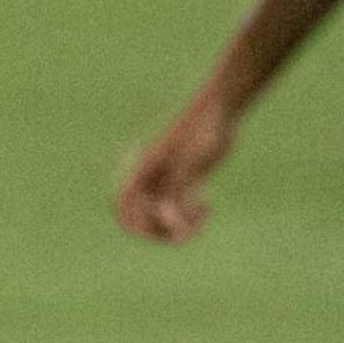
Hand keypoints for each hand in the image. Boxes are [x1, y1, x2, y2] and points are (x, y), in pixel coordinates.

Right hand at [115, 105, 235, 243]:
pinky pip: (181, 213)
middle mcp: (152, 178)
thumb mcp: (193, 159)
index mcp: (144, 169)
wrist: (221, 110)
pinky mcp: (186, 184)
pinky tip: (208, 206)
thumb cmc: (205, 127)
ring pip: (163, 220)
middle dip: (160, 232)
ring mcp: (168, 182)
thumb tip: (166, 217)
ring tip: (200, 220)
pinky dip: (192, 219)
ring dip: (179, 229)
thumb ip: (177, 189)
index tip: (157, 228)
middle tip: (183, 231)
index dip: (132, 224)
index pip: (122, 205)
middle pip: (141, 219)